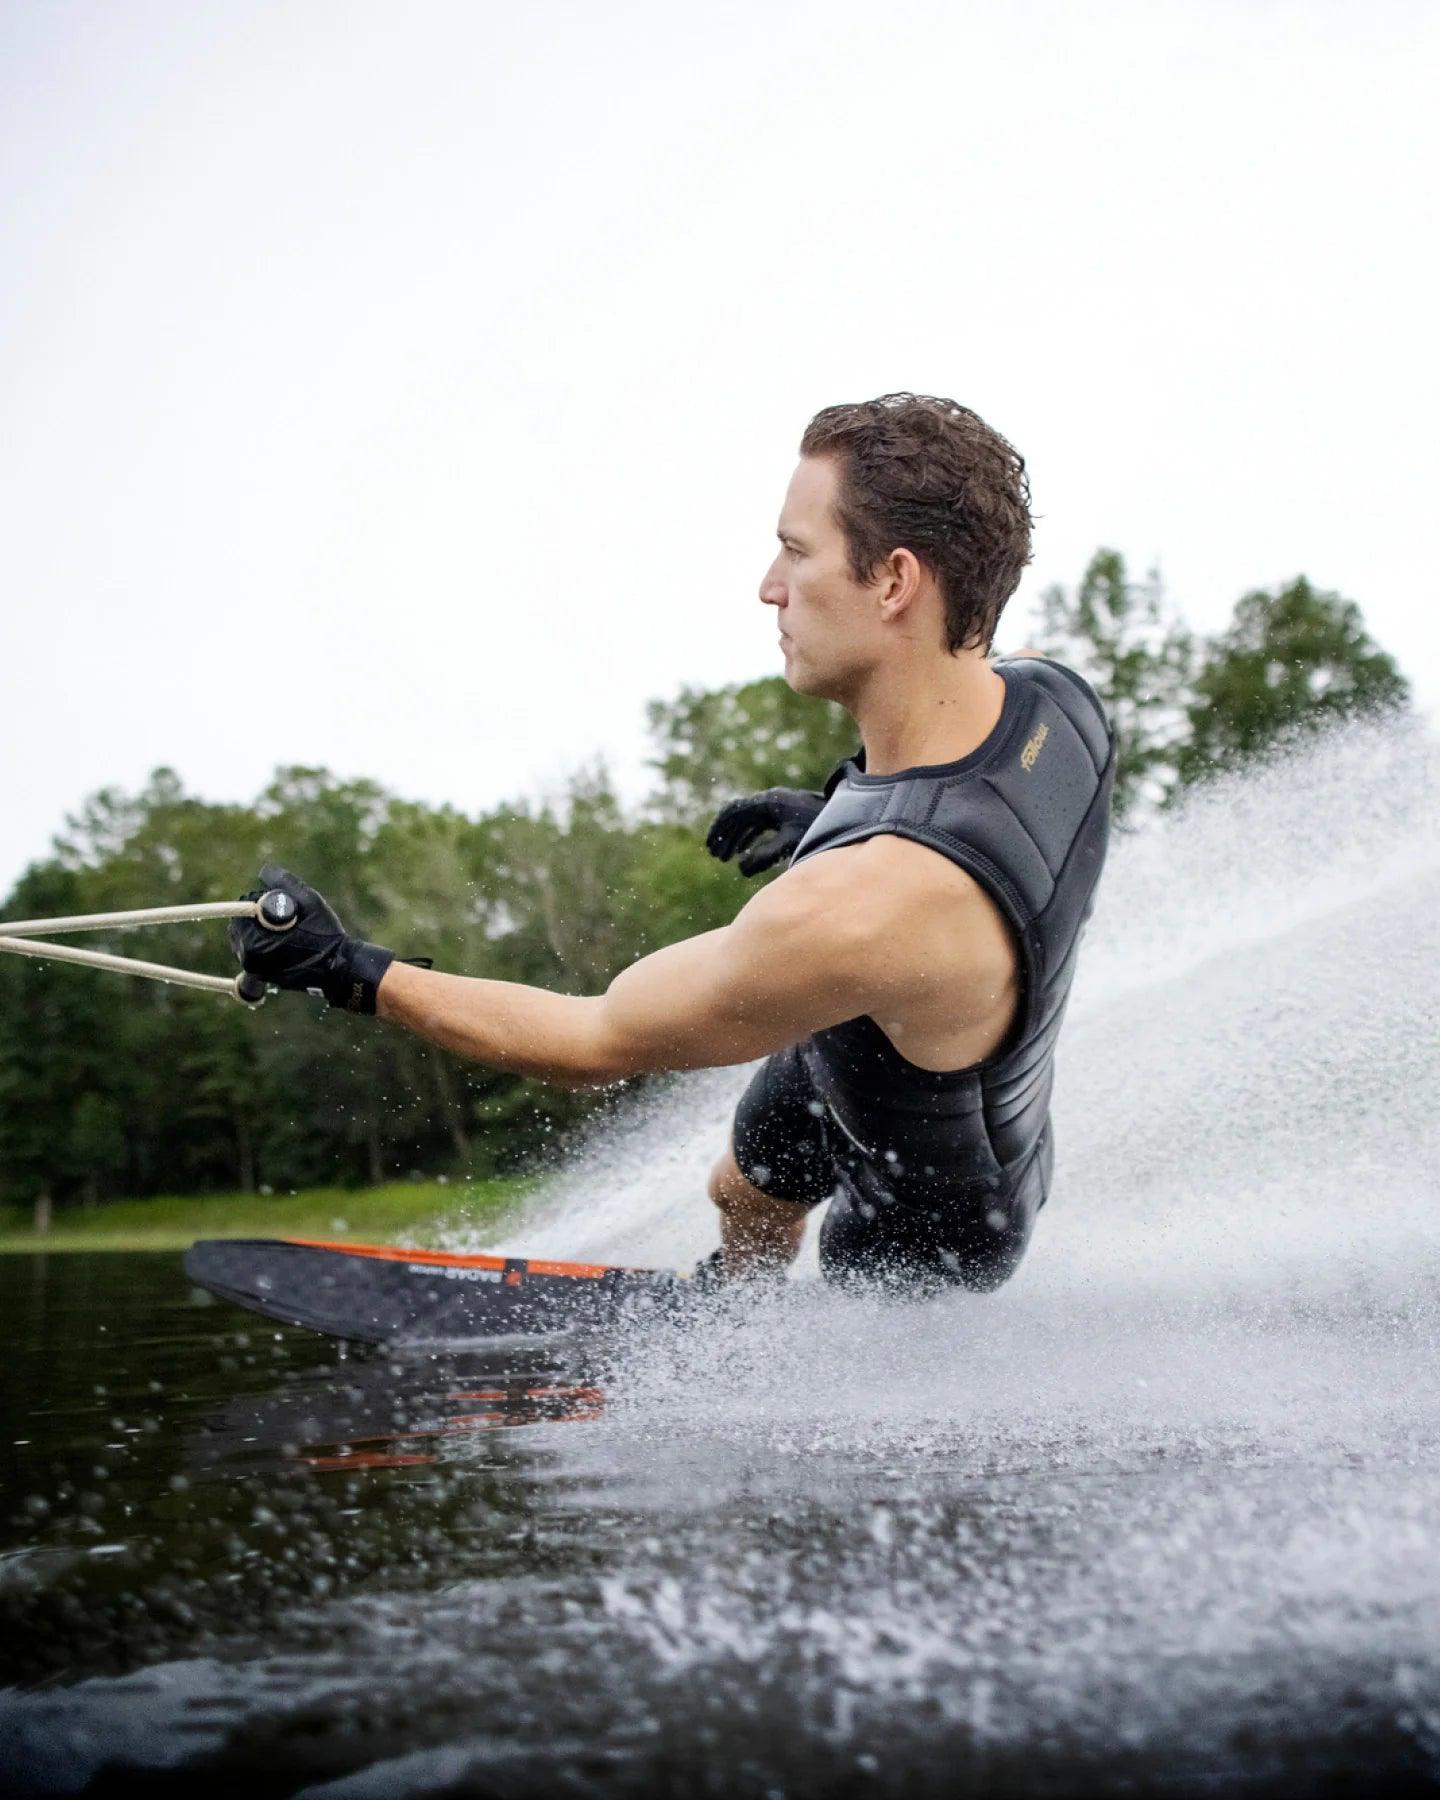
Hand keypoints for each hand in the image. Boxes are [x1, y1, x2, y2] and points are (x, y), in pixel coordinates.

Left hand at [229, 864, 396, 1013]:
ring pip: (245, 940)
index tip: (281, 903)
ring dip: (259, 931)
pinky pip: (253, 954)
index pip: (243, 909)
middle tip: (284, 917)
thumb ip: (283, 882)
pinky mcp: (262, 977)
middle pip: (241, 925)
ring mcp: (255, 970)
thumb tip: (263, 871)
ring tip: (285, 931)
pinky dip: (263, 945)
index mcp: (253, 941)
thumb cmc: (325, 935)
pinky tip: (283, 943)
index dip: (261, 900)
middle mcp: (249, 959)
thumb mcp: (309, 900)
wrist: (339, 969)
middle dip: (257, 917)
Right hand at [704, 787, 824, 876]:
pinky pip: (760, 823)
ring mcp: (779, 806)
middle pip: (738, 816)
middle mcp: (771, 800)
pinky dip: (749, 836)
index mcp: (768, 803)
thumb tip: (741, 869)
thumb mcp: (790, 844)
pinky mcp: (786, 813)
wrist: (850, 816)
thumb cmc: (820, 828)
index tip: (710, 847)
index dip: (719, 830)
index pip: (733, 812)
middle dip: (725, 836)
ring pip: (748, 820)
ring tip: (727, 859)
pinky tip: (746, 852)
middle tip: (716, 856)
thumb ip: (764, 856)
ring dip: (736, 838)